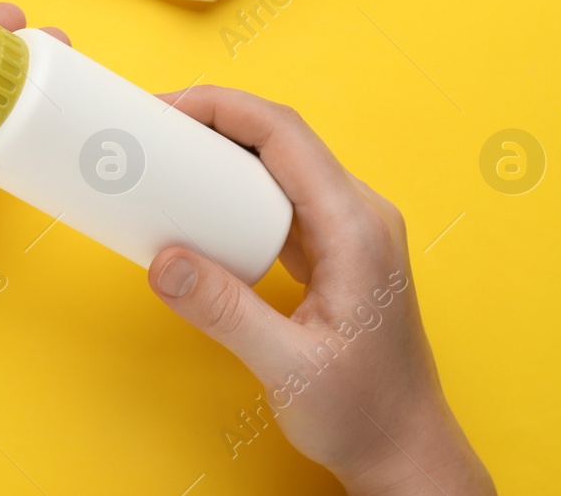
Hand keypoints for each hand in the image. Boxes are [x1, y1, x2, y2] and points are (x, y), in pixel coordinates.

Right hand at [144, 86, 493, 494]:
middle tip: (154, 126)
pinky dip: (238, 187)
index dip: (223, 108)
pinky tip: (203, 202)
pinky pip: (283, 196)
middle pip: (283, 138)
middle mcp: (360, 215)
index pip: (285, 135)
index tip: (167, 107)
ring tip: (170, 155)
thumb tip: (163, 261)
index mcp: (356, 227)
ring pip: (283, 163)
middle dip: (216, 119)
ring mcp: (351, 230)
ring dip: (226, 150)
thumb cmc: (364, 415)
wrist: (406, 452)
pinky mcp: (336, 249)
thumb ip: (224, 313)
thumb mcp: (287, 367)